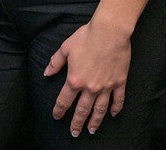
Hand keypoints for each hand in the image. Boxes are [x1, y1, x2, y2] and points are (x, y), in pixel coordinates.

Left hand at [43, 18, 130, 136]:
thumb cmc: (86, 37)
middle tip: (74, 133)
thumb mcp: (65, 48)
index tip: (56, 117)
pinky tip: (113, 114)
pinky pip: (118, 100)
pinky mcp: (119, 82)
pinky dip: (116, 108)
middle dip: (77, 123)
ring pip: (100, 109)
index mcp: (75, 80)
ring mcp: (106, 87)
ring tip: (92, 130)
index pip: (64, 100)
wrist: (109, 32)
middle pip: (82, 110)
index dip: (59, 110)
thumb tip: (46, 73)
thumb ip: (55, 63)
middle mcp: (90, 88)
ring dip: (95, 121)